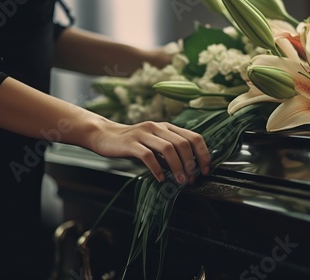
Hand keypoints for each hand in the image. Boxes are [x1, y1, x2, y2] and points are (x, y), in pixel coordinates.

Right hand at [90, 120, 210, 184]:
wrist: (104, 136)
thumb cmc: (132, 144)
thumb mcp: (154, 145)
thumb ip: (169, 154)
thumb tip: (188, 170)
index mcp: (167, 127)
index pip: (193, 137)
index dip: (203, 154)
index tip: (206, 170)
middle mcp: (157, 127)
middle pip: (182, 143)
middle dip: (191, 163)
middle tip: (191, 179)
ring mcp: (144, 133)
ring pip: (168, 148)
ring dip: (177, 167)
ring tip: (180, 181)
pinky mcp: (131, 143)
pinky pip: (148, 156)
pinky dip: (157, 169)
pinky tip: (161, 178)